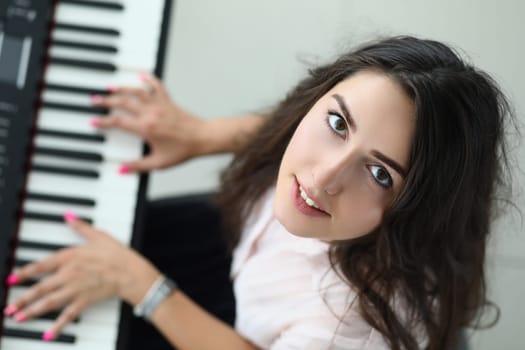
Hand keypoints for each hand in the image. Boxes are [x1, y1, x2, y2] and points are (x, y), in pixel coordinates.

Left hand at [4, 213, 158, 340]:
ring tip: (19, 318)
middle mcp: (68, 274)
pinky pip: (68, 315)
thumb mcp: (98, 235)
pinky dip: (57, 326)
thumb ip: (80, 226)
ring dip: (32, 311)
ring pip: (49, 302)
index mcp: (70, 257)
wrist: (130, 271)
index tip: (12, 279)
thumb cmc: (117, 254)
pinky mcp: (85, 300)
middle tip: (10, 307)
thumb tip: (69, 216)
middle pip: (40, 288)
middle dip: (23, 299)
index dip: (24, 273)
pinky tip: (48, 334)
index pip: (41, 266)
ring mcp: (75, 289)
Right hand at [91, 74, 207, 171]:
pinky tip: (142, 75)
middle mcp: (150, 113)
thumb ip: (138, 166)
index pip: (118, 122)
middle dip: (106, 101)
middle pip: (123, 103)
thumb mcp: (159, 163)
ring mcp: (160, 105)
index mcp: (146, 128)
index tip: (94, 122)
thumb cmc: (183, 150)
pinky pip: (157, 87)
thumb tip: (122, 169)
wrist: (203, 138)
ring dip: (122, 88)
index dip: (103, 122)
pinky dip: (149, 80)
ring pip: (136, 91)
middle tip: (94, 100)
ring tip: (110, 87)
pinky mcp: (169, 102)